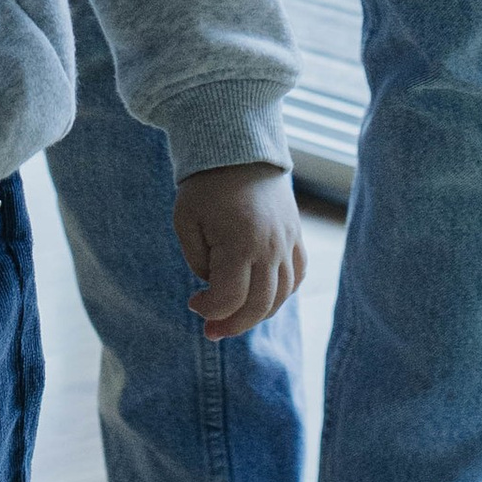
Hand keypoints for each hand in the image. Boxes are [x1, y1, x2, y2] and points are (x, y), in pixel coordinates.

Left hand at [173, 161, 304, 339]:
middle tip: (211, 331)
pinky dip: (280, 294)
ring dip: (256, 314)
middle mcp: (270, 247)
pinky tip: (260, 298)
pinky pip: (295, 277)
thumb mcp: (186, 222)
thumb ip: (198, 262)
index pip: (229, 299)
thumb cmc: (205, 186)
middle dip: (232, 324)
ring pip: (281, 296)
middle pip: (258, 306)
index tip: (192, 303)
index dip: (208, 311)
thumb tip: (214, 285)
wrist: (240, 150)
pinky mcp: (296, 236)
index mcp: (240, 243)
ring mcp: (288, 243)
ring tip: (234, 318)